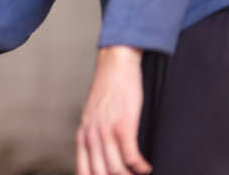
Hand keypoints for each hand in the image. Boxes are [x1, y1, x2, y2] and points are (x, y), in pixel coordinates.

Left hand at [76, 46, 151, 174]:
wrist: (114, 64)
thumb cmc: (107, 90)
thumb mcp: (92, 116)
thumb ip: (93, 135)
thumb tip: (101, 156)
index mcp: (82, 135)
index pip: (82, 171)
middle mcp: (90, 135)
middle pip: (99, 173)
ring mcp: (106, 130)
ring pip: (116, 169)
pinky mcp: (123, 124)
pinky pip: (131, 156)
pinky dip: (140, 167)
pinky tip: (146, 167)